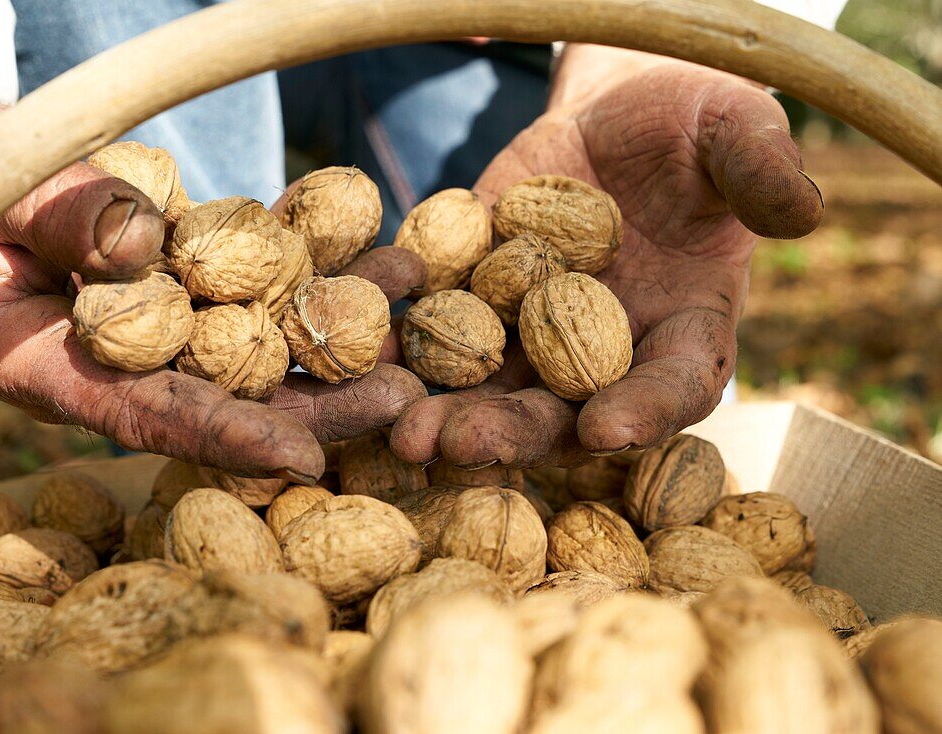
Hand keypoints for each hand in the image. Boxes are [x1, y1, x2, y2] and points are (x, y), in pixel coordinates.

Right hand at [0, 56, 425, 482]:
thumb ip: (63, 220)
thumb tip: (143, 245)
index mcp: (53, 371)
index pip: (147, 417)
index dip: (225, 439)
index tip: (304, 459)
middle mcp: (122, 362)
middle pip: (228, 396)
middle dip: (317, 401)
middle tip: (403, 400)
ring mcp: (165, 323)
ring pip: (260, 341)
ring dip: (338, 331)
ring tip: (416, 312)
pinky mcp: (195, 279)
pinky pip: (263, 279)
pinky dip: (320, 270)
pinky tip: (383, 258)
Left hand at [392, 48, 822, 467]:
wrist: (611, 114)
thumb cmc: (689, 124)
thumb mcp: (730, 129)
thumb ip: (759, 168)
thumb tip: (802, 211)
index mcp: (682, 328)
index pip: (672, 386)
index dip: (643, 413)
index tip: (605, 431)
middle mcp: (602, 347)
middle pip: (560, 409)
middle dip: (511, 432)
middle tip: (458, 445)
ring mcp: (531, 327)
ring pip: (489, 385)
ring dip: (443, 410)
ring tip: (399, 428)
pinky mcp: (473, 292)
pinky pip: (436, 324)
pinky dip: (401, 340)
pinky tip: (363, 349)